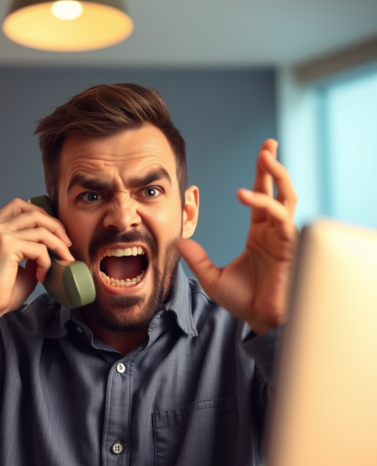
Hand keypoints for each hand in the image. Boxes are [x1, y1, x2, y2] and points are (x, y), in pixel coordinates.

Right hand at [0, 198, 73, 335]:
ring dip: (58, 245)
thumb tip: (52, 243)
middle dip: (56, 226)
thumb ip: (32, 248)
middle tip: (68, 244)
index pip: (20, 205)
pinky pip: (39, 248)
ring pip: (40, 229)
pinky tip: (43, 275)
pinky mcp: (6, 246)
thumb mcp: (19, 262)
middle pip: (34, 213)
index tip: (56, 232)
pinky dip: (47, 262)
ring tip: (63, 260)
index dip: (43, 215)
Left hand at [176, 139, 298, 334]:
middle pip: (277, 190)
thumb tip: (176, 240)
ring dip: (276, 175)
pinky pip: (280, 216)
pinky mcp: (289, 244)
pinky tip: (246, 196)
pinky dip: (265, 203)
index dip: (260, 177)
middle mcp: (273, 230)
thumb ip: (196, 257)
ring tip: (266, 156)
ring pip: (286, 197)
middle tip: (268, 144)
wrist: (261, 321)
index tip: (259, 156)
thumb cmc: (245, 300)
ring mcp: (283, 236)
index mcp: (259, 233)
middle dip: (273, 166)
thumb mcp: (212, 276)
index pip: (260, 197)